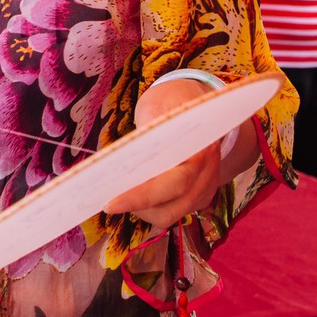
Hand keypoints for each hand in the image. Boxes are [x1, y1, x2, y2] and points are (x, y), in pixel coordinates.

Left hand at [105, 77, 227, 224]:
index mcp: (201, 150)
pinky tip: (134, 195)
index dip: (142, 197)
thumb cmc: (173, 102)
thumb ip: (145, 134)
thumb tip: (123, 160)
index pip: (175, 183)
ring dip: (143, 211)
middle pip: (171, 207)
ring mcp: (205, 188)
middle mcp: (207, 174)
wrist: (198, 104)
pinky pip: (172, 211)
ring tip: (122, 195)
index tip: (111, 203)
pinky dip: (150, 208)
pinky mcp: (198, 197)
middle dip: (137, 207)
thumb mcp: (157, 106)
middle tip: (109, 202)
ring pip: (170, 215)